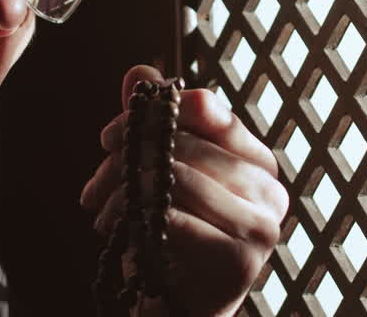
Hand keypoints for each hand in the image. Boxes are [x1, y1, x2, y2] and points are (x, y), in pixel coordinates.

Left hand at [80, 65, 288, 315]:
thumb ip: (154, 123)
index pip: (207, 110)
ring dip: (125, 191)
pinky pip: (177, 222)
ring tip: (99, 206)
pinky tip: (117, 230)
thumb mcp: (159, 173)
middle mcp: (270, 189)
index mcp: (256, 159)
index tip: (110, 134)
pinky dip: (137, 220)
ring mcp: (262, 227)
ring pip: (177, 179)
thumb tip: (139, 72)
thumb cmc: (173, 236)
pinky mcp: (240, 262)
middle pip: (185, 145)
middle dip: (128, 155)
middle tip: (96, 175)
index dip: (151, 115)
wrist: (179, 307)